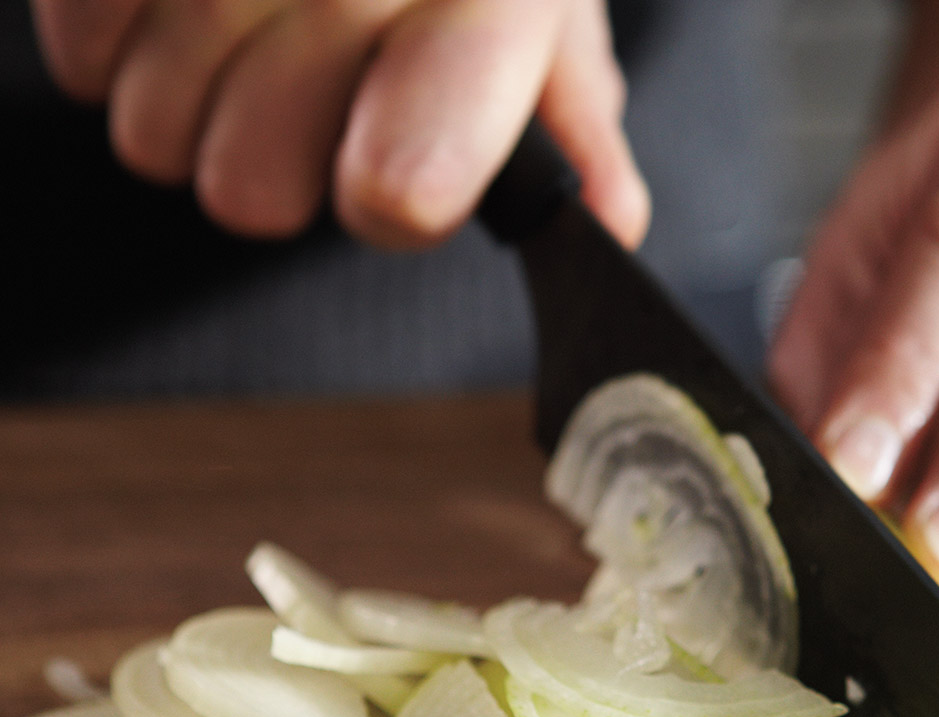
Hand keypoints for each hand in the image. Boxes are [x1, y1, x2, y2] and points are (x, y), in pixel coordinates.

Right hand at [30, 0, 649, 247]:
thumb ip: (569, 113)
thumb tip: (609, 220)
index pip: (406, 177)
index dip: (391, 193)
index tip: (390, 185)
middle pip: (254, 189)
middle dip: (280, 161)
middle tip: (310, 82)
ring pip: (157, 138)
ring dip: (197, 106)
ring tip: (246, 24)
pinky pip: (78, 61)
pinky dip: (119, 42)